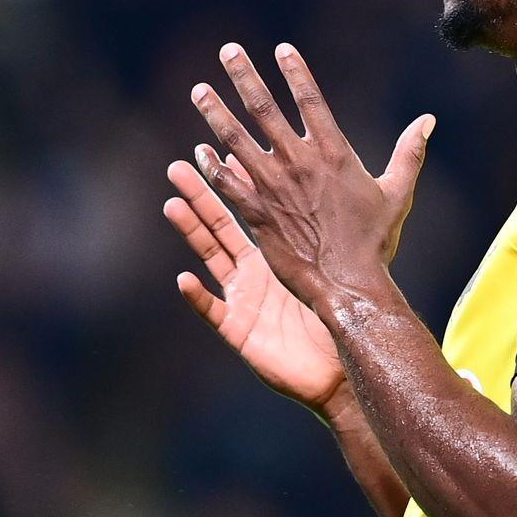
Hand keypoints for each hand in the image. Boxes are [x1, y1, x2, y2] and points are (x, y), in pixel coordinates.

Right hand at [163, 157, 346, 412]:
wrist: (341, 368)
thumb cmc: (344, 316)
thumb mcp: (336, 263)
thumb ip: (333, 224)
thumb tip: (341, 179)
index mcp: (277, 251)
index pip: (250, 208)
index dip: (232, 182)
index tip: (215, 148)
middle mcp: (254, 272)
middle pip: (220, 226)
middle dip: (199, 196)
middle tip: (178, 166)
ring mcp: (243, 300)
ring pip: (211, 259)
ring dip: (191, 233)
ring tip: (172, 205)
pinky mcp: (239, 331)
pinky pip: (213, 312)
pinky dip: (198, 297)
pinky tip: (184, 278)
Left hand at [187, 42, 433, 307]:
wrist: (348, 282)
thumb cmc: (375, 240)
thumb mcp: (397, 192)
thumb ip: (409, 152)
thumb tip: (428, 121)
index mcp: (333, 152)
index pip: (310, 99)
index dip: (295, 71)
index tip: (282, 48)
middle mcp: (299, 162)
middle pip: (264, 108)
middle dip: (244, 76)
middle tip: (228, 51)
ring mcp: (273, 186)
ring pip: (236, 139)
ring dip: (215, 112)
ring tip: (200, 90)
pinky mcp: (255, 212)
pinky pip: (227, 182)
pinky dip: (212, 165)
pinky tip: (199, 151)